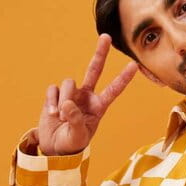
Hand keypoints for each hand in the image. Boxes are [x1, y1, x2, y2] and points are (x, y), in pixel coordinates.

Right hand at [37, 34, 137, 155]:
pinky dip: (52, 101)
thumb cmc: (72, 143)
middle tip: (106, 36)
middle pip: (94, 69)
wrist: (54, 149)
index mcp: (99, 106)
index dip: (123, 78)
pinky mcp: (55, 95)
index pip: (113, 90)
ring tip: (61, 117)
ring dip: (64, 100)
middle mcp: (87, 96)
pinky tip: (52, 114)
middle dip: (100, 53)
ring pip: (68, 83)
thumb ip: (75, 119)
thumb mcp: (78, 136)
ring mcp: (71, 94)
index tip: (134, 65)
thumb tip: (67, 103)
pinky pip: (53, 90)